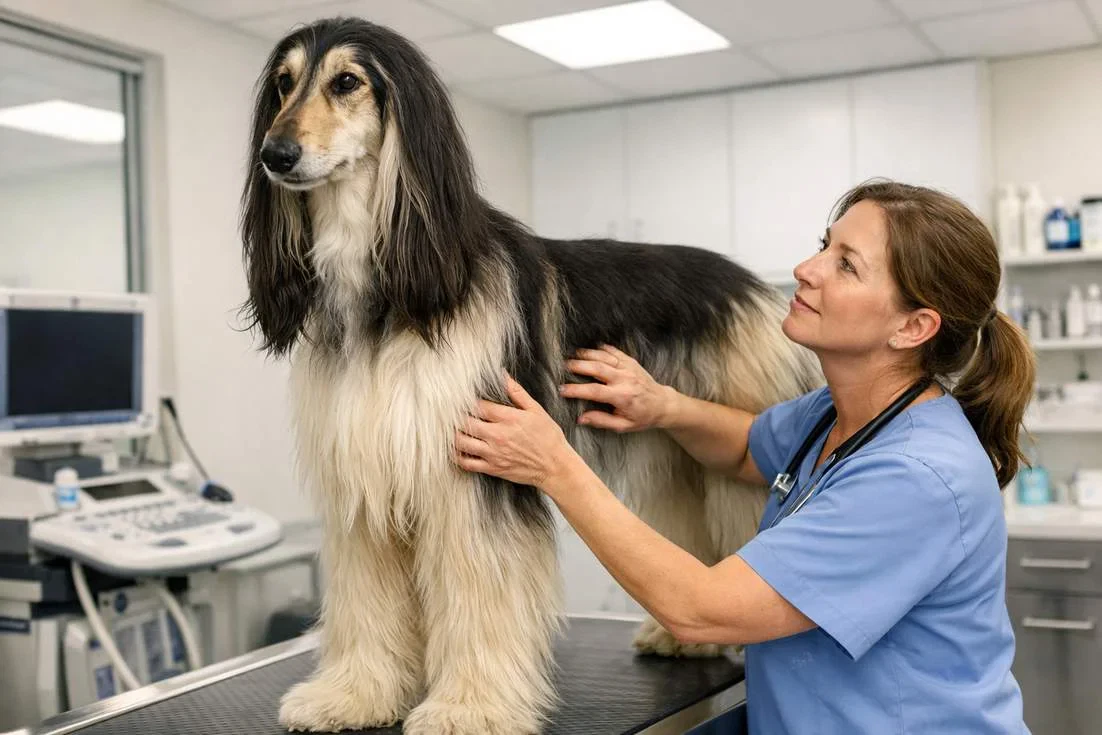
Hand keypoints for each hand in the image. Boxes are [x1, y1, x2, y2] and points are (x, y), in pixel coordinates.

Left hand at [454, 374, 577, 489]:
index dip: (467, 401)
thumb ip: (517, 392)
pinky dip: (458, 456)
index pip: (477, 405)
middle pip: (465, 422)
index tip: (463, 400)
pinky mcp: (492, 468)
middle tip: (453, 413)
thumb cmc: (548, 437)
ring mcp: (493, 453)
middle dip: (457, 417)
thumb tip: (503, 375)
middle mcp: (497, 435)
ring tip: (454, 429)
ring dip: (454, 435)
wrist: (555, 466)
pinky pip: (466, 463)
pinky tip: (458, 450)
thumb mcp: (536, 410)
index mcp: (508, 418)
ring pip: (461, 442)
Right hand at [562, 344, 673, 432]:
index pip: (594, 391)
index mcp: (622, 396)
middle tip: (564, 366)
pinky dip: (602, 349)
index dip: (576, 390)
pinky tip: (592, 348)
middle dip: (579, 366)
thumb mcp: (623, 425)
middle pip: (597, 368)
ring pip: (604, 357)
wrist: (662, 404)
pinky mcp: (631, 362)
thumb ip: (602, 421)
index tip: (562, 390)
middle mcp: (625, 379)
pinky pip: (614, 352)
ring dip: (587, 354)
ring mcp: (629, 368)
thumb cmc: (642, 417)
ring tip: (573, 355)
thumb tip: (581, 418)